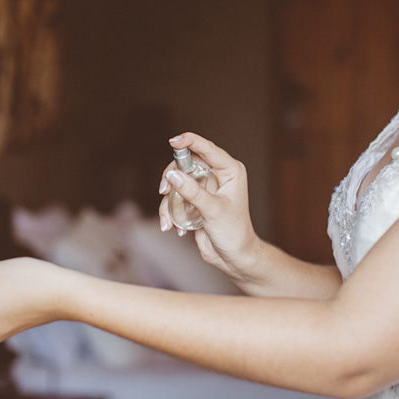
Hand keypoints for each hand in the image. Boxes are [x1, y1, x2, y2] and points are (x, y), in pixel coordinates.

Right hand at [158, 133, 262, 282]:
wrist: (234, 257)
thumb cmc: (233, 232)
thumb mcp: (213, 211)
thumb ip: (193, 192)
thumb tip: (173, 176)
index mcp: (230, 171)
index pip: (208, 150)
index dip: (190, 142)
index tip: (174, 141)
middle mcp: (217, 176)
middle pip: (186, 163)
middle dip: (172, 177)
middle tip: (164, 190)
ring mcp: (204, 188)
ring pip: (177, 181)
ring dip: (169, 200)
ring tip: (168, 220)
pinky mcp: (194, 201)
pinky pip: (175, 198)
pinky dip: (169, 211)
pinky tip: (172, 227)